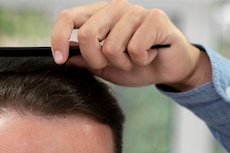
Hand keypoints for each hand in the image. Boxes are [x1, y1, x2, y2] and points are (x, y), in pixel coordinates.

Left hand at [51, 0, 211, 89]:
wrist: (170, 68)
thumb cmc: (139, 65)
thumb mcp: (106, 68)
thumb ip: (86, 61)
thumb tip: (67, 57)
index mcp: (100, 15)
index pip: (69, 17)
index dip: (59, 38)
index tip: (60, 59)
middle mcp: (116, 8)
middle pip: (87, 34)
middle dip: (96, 60)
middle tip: (112, 65)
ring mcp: (135, 11)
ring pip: (112, 46)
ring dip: (123, 63)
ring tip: (135, 60)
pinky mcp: (155, 18)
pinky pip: (135, 48)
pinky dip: (141, 60)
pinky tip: (150, 55)